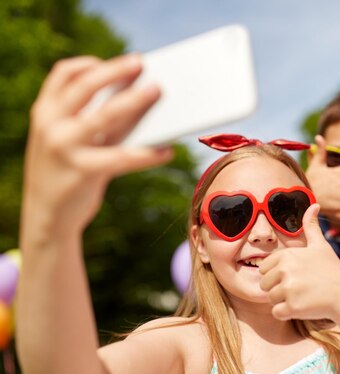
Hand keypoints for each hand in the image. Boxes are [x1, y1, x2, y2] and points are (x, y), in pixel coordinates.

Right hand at [23, 55, 172, 234]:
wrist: (48, 217)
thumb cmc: (69, 173)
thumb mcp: (76, 141)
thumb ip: (101, 120)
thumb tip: (140, 97)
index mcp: (45, 112)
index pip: (64, 74)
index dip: (92, 64)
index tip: (119, 63)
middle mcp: (50, 126)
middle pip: (85, 87)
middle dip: (116, 71)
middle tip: (141, 62)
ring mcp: (64, 148)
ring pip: (104, 116)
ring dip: (134, 101)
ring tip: (158, 91)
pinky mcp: (82, 173)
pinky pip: (122, 157)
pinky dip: (147, 154)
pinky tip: (166, 151)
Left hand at [259, 204, 339, 321]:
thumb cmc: (332, 270)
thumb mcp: (320, 246)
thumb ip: (311, 227)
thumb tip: (314, 204)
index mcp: (287, 255)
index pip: (264, 269)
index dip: (278, 275)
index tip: (297, 276)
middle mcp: (285, 270)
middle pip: (264, 285)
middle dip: (279, 289)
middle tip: (301, 288)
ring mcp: (289, 289)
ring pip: (271, 299)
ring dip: (284, 301)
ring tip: (303, 296)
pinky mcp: (292, 307)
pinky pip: (277, 313)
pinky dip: (287, 313)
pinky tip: (303, 306)